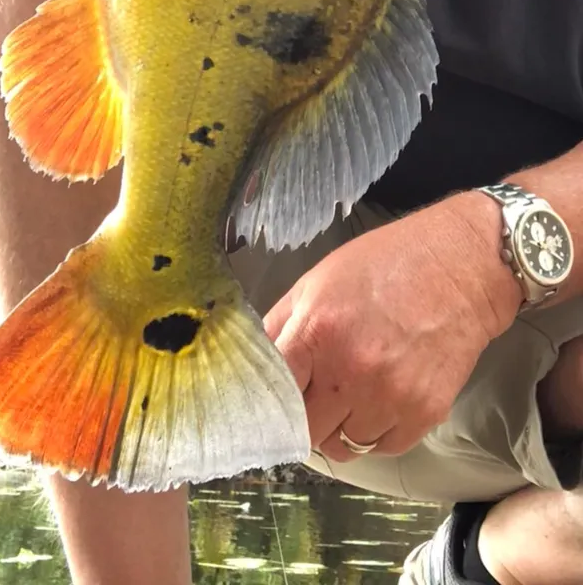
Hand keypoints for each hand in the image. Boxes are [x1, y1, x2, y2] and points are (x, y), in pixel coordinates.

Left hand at [262, 193, 521, 462]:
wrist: (457, 270)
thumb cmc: (381, 266)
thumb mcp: (315, 283)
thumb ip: (281, 324)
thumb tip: (257, 360)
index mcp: (316, 333)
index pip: (276, 394)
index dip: (271, 401)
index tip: (272, 403)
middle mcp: (350, 373)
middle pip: (307, 430)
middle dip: (303, 418)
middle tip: (309, 401)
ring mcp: (389, 398)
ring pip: (344, 446)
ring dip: (339, 428)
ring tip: (346, 398)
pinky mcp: (425, 413)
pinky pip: (384, 448)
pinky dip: (374, 434)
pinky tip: (376, 404)